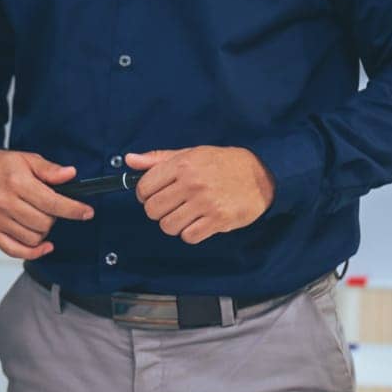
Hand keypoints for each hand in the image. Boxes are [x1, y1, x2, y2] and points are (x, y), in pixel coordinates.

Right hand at [0, 149, 94, 259]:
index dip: (73, 209)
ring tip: (38, 217)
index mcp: (16, 183)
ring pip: (33, 238)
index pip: (52, 202)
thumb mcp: (27, 159)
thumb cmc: (0, 167)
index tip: (86, 212)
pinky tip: (43, 245)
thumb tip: (70, 175)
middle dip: (54, 216)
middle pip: (44, 223)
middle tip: (49, 207)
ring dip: (43, 231)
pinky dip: (33, 252)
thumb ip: (49, 169)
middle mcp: (5, 203)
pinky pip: (16, 251)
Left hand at [126, 146, 274, 244]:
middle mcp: (192, 183)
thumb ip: (158, 159)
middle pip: (153, 210)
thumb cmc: (222, 164)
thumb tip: (129, 160)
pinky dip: (190, 233)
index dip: (145, 195)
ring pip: (168, 226)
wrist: (261, 175)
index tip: (156, 195)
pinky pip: (188, 236)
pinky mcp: (218, 220)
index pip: (144, 187)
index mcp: (182, 164)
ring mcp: (205, 202)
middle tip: (173, 206)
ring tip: (187, 214)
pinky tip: (199, 222)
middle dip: (159, 211)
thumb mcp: (191, 154)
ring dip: (174, 224)